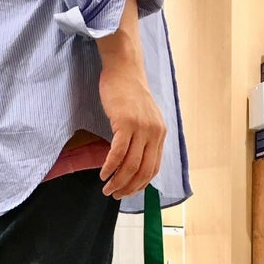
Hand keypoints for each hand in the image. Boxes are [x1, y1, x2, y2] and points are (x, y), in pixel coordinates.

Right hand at [98, 67, 165, 198]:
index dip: (140, 185)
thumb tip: (133, 163)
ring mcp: (141, 127)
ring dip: (118, 181)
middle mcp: (154, 132)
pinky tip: (103, 173)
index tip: (128, 193)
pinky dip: (110, 166)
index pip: (153, 168)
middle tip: (115, 195)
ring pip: (130, 165)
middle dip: (128, 188)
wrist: (124, 68)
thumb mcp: (143, 118)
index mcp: (160, 133)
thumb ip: (143, 138)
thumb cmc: (129, 93)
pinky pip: (118, 152)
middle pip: (143, 171)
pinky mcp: (126, 122)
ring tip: (107, 189)